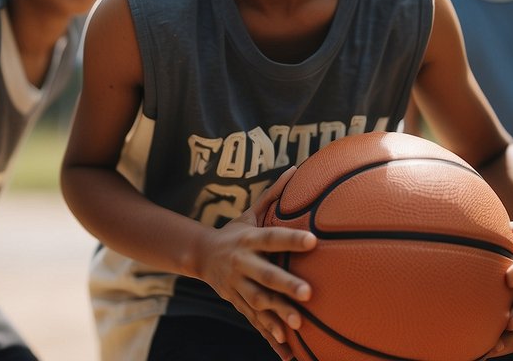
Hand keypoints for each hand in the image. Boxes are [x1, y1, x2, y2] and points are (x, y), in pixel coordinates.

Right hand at [198, 171, 315, 360]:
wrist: (199, 256)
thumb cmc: (234, 232)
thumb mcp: (249, 214)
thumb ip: (274, 196)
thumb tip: (297, 169)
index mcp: (248, 240)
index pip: (271, 238)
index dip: (291, 239)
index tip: (314, 240)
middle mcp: (242, 264)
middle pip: (264, 275)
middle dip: (285, 285)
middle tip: (309, 293)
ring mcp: (237, 286)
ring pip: (258, 302)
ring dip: (277, 314)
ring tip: (299, 325)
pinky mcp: (238, 303)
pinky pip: (255, 322)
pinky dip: (270, 336)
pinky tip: (288, 352)